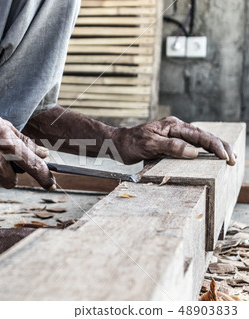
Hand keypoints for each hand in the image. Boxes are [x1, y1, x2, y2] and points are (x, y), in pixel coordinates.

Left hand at [111, 116, 236, 164]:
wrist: (116, 144)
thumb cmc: (130, 143)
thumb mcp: (149, 144)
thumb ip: (171, 147)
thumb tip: (193, 152)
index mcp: (173, 125)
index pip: (200, 135)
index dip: (215, 146)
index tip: (226, 157)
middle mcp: (176, 129)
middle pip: (204, 137)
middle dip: (221, 147)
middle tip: (234, 160)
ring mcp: (173, 136)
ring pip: (199, 142)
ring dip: (214, 150)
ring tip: (228, 158)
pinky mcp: (170, 144)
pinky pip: (190, 147)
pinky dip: (202, 152)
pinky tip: (208, 159)